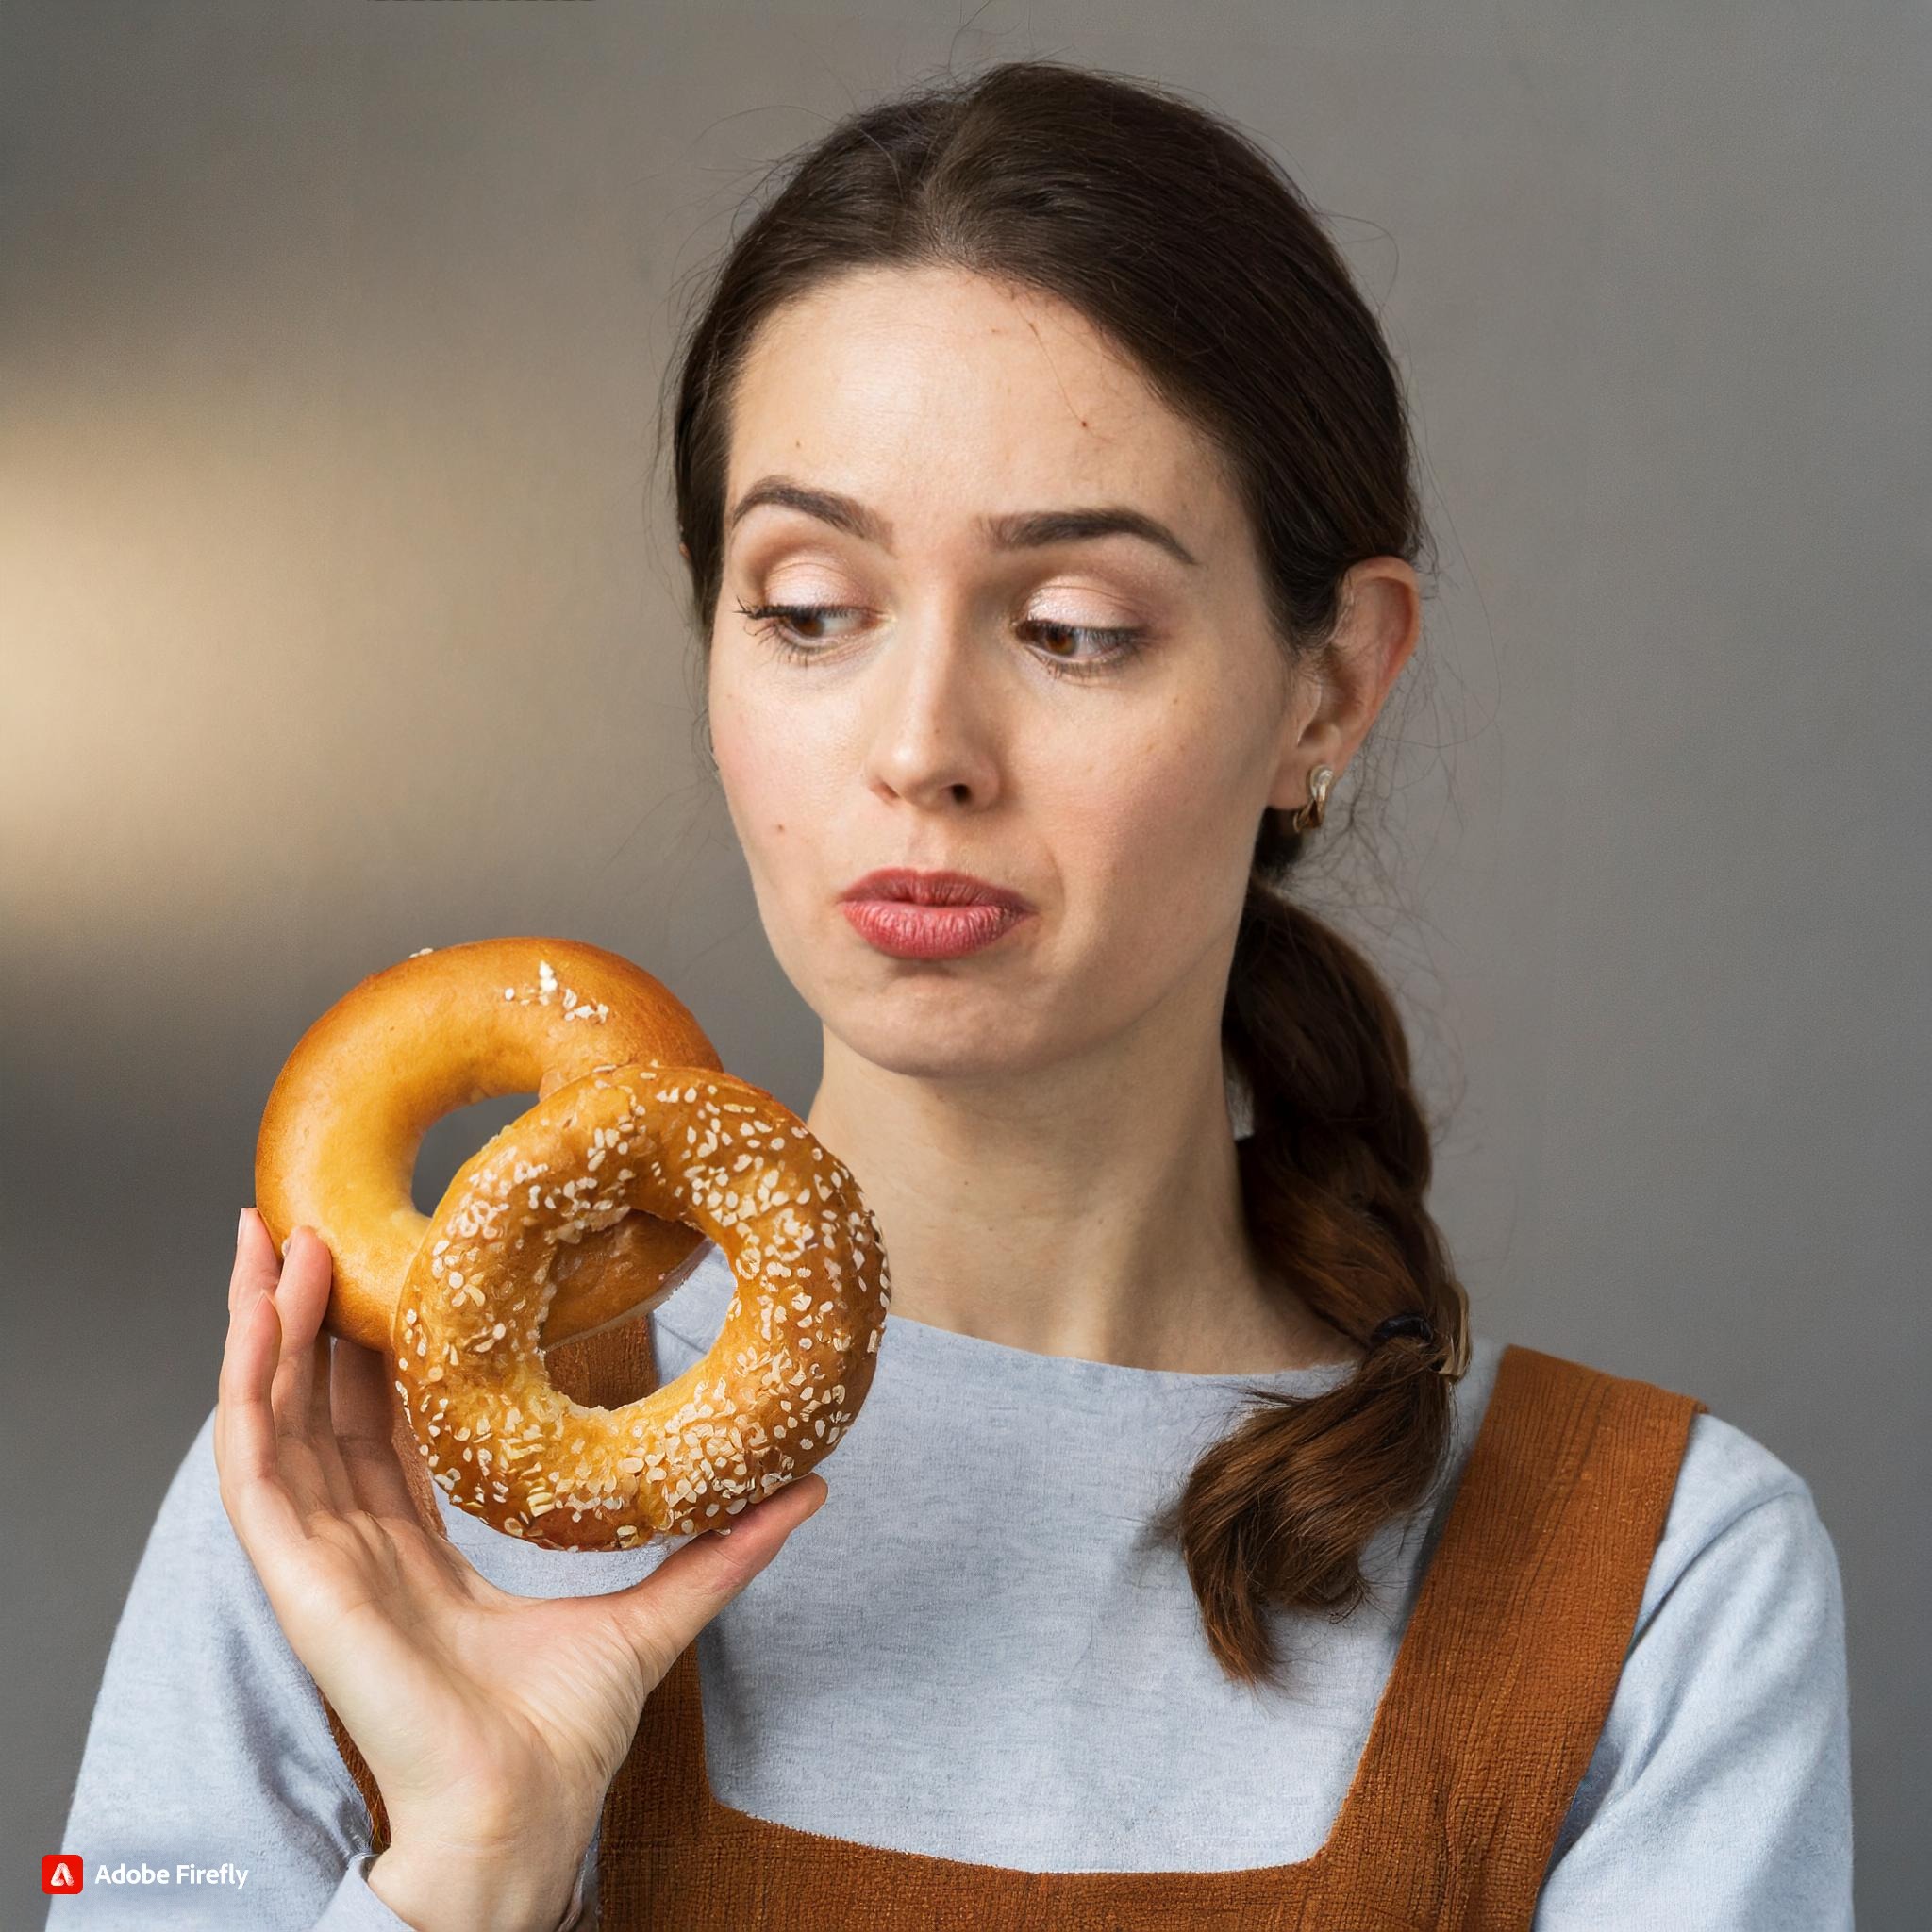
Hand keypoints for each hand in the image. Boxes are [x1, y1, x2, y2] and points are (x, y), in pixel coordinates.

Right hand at [215, 1208, 826, 1931]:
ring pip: (274, 1416)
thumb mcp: (657, 1611)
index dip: (381, 1353)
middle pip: (318, 1406)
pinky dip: (250, 1381)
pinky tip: (262, 1311)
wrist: (523, 1812)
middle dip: (309, 1315)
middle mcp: (359, 1546)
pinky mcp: (298, 1574)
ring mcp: (319, 1558)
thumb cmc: (565, 1739)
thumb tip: (811, 1487)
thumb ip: (722, 1546)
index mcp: (420, 1554)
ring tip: (271, 1233)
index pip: (387, 1430)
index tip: (393, 1275)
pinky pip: (256, 1464)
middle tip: (311, 1222)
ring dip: (266, 1323)